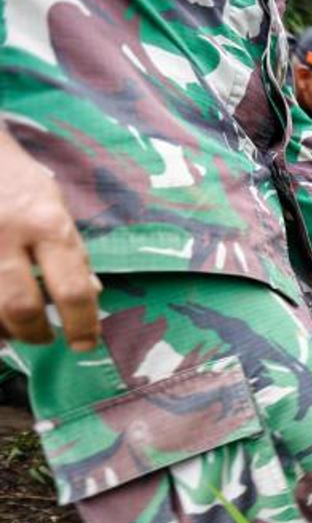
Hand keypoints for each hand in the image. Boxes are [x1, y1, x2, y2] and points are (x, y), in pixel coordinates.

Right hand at [0, 131, 99, 350]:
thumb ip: (72, 252)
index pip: (73, 289)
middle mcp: (6, 235)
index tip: (85, 344)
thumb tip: (92, 295)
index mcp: (47, 224)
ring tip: (15, 329)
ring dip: (4, 331)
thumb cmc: (16, 179)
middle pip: (21, 308)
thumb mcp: (55, 206)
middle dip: (36, 333)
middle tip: (44, 337)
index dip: (82, 325)